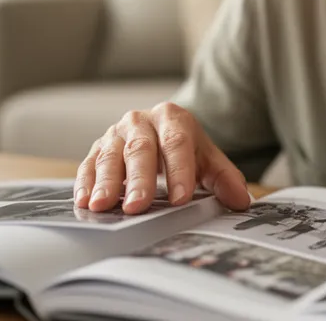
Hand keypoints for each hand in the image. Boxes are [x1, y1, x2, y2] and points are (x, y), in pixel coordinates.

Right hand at [73, 103, 250, 213]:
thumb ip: (225, 179)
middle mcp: (141, 121)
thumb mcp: (208, 160)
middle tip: (138, 206)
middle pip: (141, 148)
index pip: (177, 143)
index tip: (181, 198)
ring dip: (106, 182)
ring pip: (110, 156)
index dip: (179, 171)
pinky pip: (88, 164)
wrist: (159, 132)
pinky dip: (85, 183)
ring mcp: (116, 134)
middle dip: (139, 179)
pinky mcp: (97, 148)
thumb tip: (241, 201)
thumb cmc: (183, 150)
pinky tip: (84, 201)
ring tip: (103, 205)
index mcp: (172, 118)